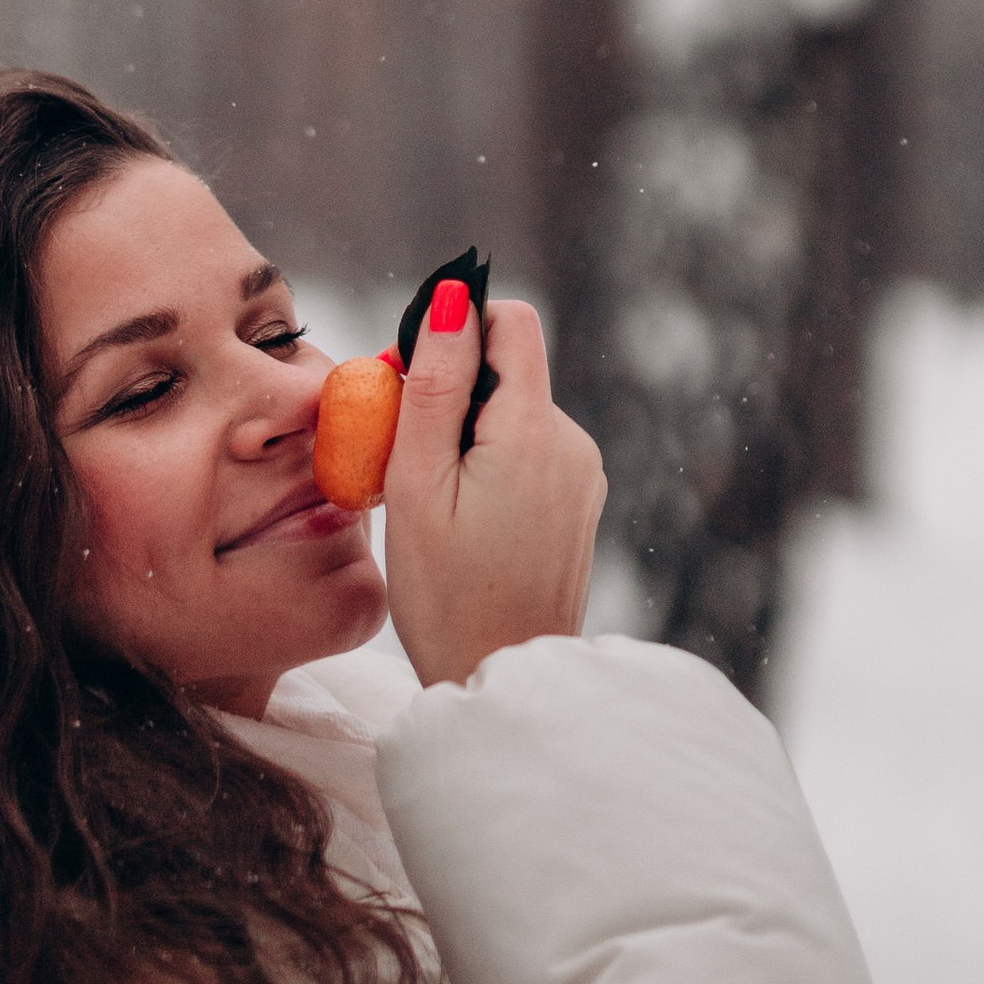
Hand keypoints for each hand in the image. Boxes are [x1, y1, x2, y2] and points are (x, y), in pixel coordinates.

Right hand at [380, 285, 605, 688]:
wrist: (499, 685)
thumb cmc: (446, 594)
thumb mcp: (417, 484)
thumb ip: (434, 385)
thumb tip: (452, 299)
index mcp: (536, 431)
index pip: (512, 320)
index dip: (458, 328)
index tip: (412, 378)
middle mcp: (573, 444)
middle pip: (507, 370)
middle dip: (450, 392)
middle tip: (401, 457)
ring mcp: (582, 476)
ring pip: (512, 413)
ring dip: (465, 435)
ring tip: (431, 501)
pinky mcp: (577, 504)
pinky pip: (527, 452)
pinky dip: (488, 466)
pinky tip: (462, 521)